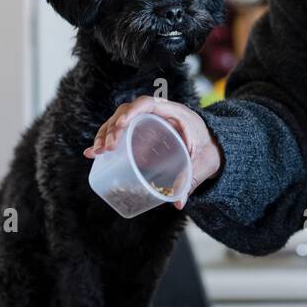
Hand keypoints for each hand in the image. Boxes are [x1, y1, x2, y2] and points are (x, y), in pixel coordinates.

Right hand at [84, 96, 221, 209]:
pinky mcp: (141, 130)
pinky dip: (106, 140)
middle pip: (129, 110)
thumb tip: (178, 203)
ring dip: (105, 133)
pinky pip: (120, 130)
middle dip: (113, 127)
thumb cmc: (209, 151)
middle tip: (107, 148)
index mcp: (177, 113)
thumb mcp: (204, 164)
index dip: (133, 111)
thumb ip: (191, 180)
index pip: (150, 103)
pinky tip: (93, 153)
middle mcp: (159, 113)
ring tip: (97, 152)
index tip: (121, 125)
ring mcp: (148, 120)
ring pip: (120, 119)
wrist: (213, 145)